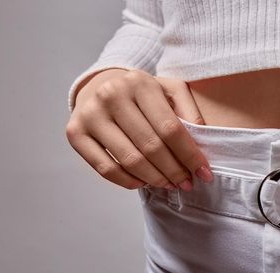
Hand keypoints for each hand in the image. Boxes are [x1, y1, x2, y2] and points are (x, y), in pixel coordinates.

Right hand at [66, 68, 212, 189]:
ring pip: (130, 160)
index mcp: (140, 82)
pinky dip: (128, 181)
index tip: (204, 173)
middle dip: (174, 170)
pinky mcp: (75, 133)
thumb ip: (189, 110)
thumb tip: (203, 141)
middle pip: (151, 146)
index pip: (171, 128)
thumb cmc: (142, 93)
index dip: (190, 155)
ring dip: (155, 179)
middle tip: (186, 183)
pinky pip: (105, 168)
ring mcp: (90, 114)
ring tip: (169, 184)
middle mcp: (111, 95)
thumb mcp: (169, 90)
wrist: (101, 85)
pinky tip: (143, 183)